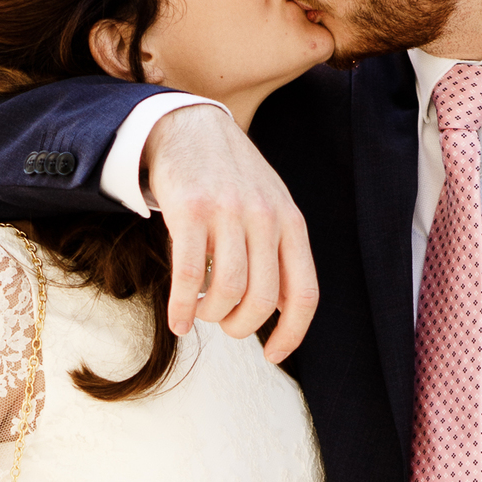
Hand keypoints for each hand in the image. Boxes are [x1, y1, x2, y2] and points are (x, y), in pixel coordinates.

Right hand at [142, 105, 317, 362]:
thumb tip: (281, 310)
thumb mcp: (269, 206)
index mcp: (291, 222)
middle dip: (240, 326)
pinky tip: (178, 320)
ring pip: (227, 291)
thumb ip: (279, 251)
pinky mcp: (190, 211)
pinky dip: (183, 308)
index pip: (303, 293)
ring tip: (201, 311)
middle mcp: (265, 218)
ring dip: (211, 315)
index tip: (272, 354)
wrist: (188, 126)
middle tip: (224, 324)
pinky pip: (190, 276)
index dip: (291, 333)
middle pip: (262, 300)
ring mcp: (228, 213)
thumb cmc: (229, 177)